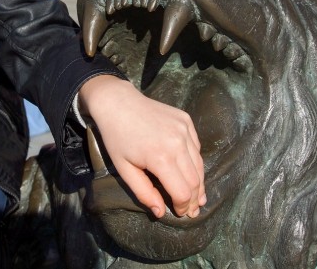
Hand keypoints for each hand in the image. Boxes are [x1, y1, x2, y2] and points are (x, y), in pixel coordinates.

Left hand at [78, 75, 205, 218]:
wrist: (118, 103)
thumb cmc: (117, 138)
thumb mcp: (124, 169)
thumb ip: (144, 192)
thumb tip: (161, 212)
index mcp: (161, 158)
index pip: (183, 192)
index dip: (183, 207)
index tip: (180, 213)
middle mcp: (178, 143)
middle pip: (195, 180)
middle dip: (195, 199)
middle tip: (193, 211)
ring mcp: (184, 130)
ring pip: (200, 164)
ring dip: (199, 182)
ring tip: (197, 196)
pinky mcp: (186, 120)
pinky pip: (196, 147)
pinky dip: (195, 161)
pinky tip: (190, 170)